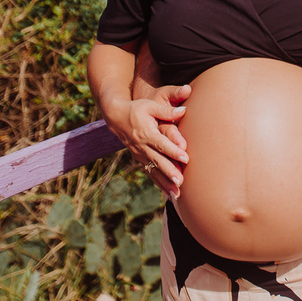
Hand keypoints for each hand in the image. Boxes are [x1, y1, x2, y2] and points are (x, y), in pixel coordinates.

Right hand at [104, 84, 190, 199]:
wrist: (116, 117)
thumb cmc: (136, 109)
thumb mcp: (150, 106)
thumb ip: (166, 111)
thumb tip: (184, 110)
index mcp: (146, 133)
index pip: (161, 144)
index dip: (173, 151)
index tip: (185, 158)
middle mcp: (142, 146)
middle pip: (158, 161)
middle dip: (169, 172)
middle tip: (181, 182)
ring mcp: (140, 155)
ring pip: (154, 171)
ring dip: (165, 183)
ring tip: (177, 194)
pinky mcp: (140, 159)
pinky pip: (151, 173)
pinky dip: (159, 183)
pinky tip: (169, 193)